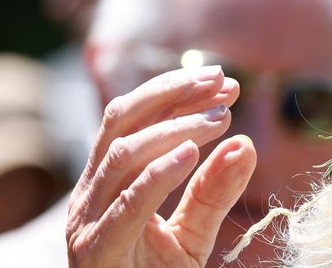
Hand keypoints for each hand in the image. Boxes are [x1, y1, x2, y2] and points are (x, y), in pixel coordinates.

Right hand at [67, 66, 256, 267]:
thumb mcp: (190, 238)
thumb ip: (212, 193)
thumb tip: (245, 143)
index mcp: (104, 182)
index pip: (132, 118)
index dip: (174, 92)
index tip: (223, 81)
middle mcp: (88, 195)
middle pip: (121, 120)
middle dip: (172, 94)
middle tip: (222, 82)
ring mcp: (86, 222)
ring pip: (122, 154)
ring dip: (174, 127)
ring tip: (219, 118)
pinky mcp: (96, 252)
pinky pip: (125, 205)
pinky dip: (158, 174)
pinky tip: (191, 154)